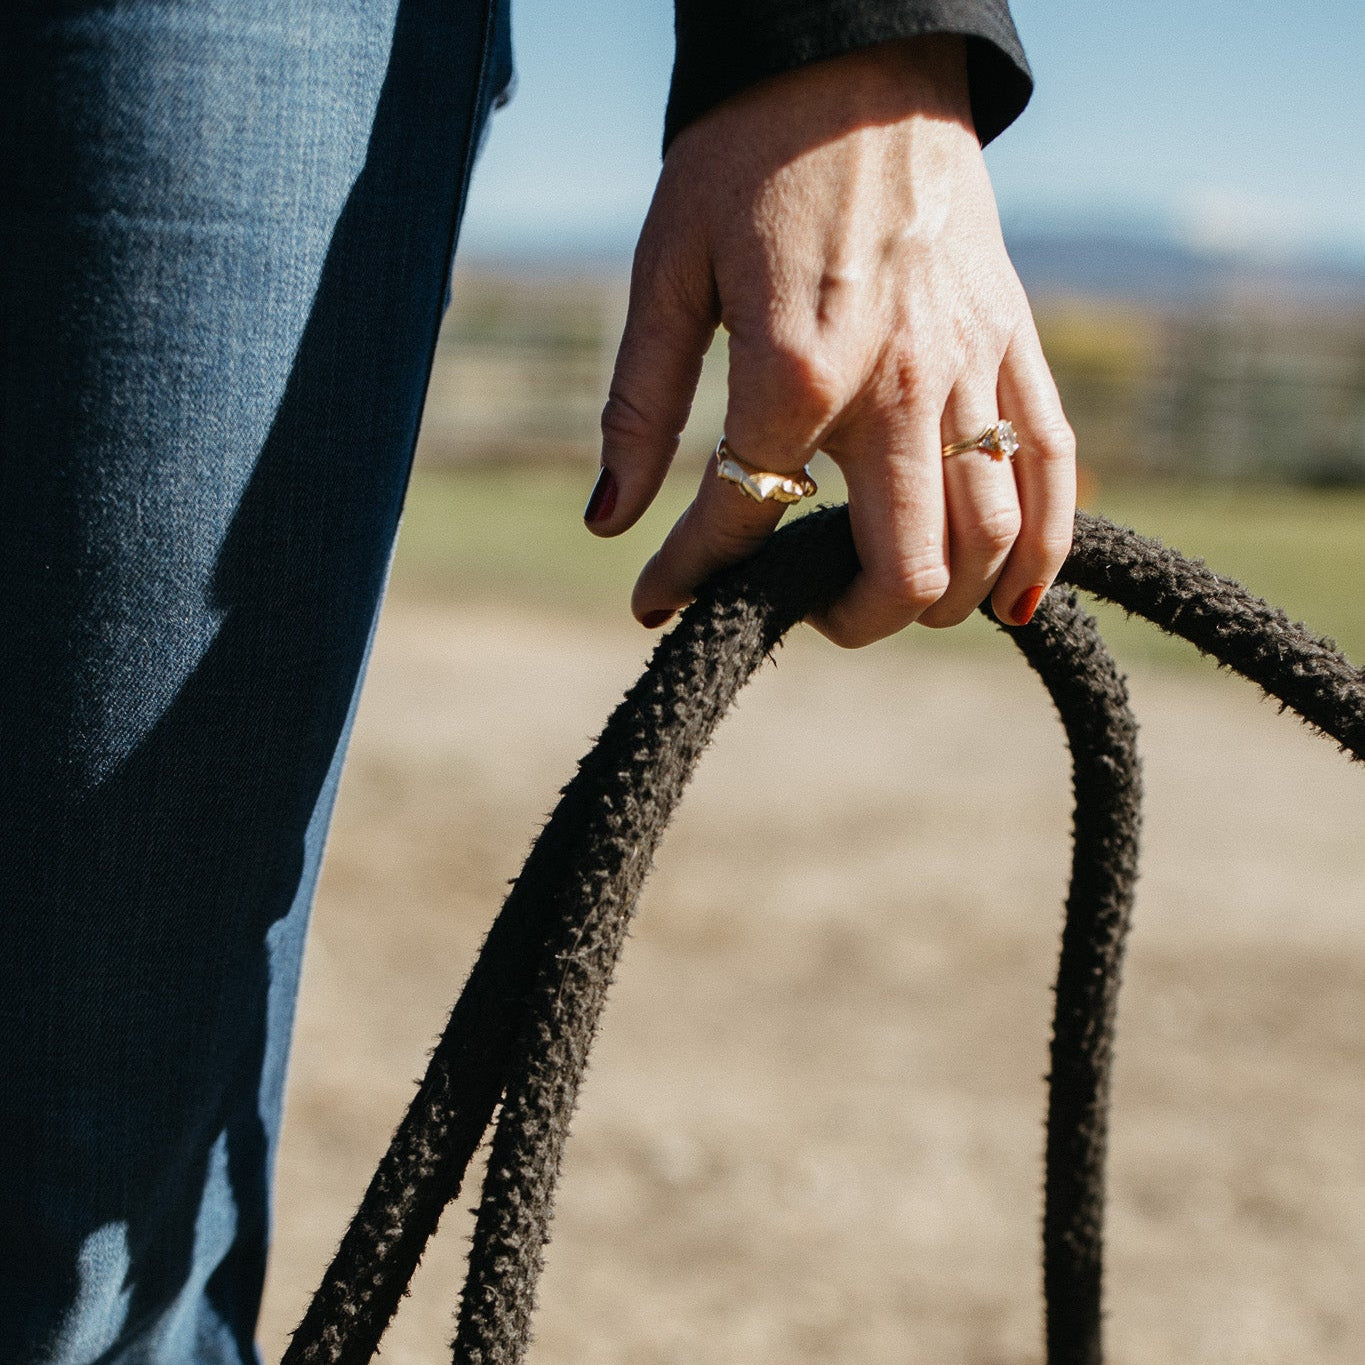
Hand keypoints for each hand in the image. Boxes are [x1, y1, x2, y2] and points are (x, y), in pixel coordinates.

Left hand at [583, 36, 1074, 644]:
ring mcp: (968, 364)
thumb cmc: (746, 159)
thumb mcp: (667, 273)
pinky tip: (1016, 594)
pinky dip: (1044, 543)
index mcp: (792, 366)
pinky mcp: (1013, 341)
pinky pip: (1052, 464)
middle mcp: (894, 381)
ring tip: (896, 603)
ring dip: (944, 599)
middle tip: (809, 613)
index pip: (741, 516)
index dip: (691, 577)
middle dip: (850, 620)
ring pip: (987, 535)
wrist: (855, 53)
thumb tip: (608, 522)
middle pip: (902, 568)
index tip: (659, 604)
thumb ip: (640, 408)